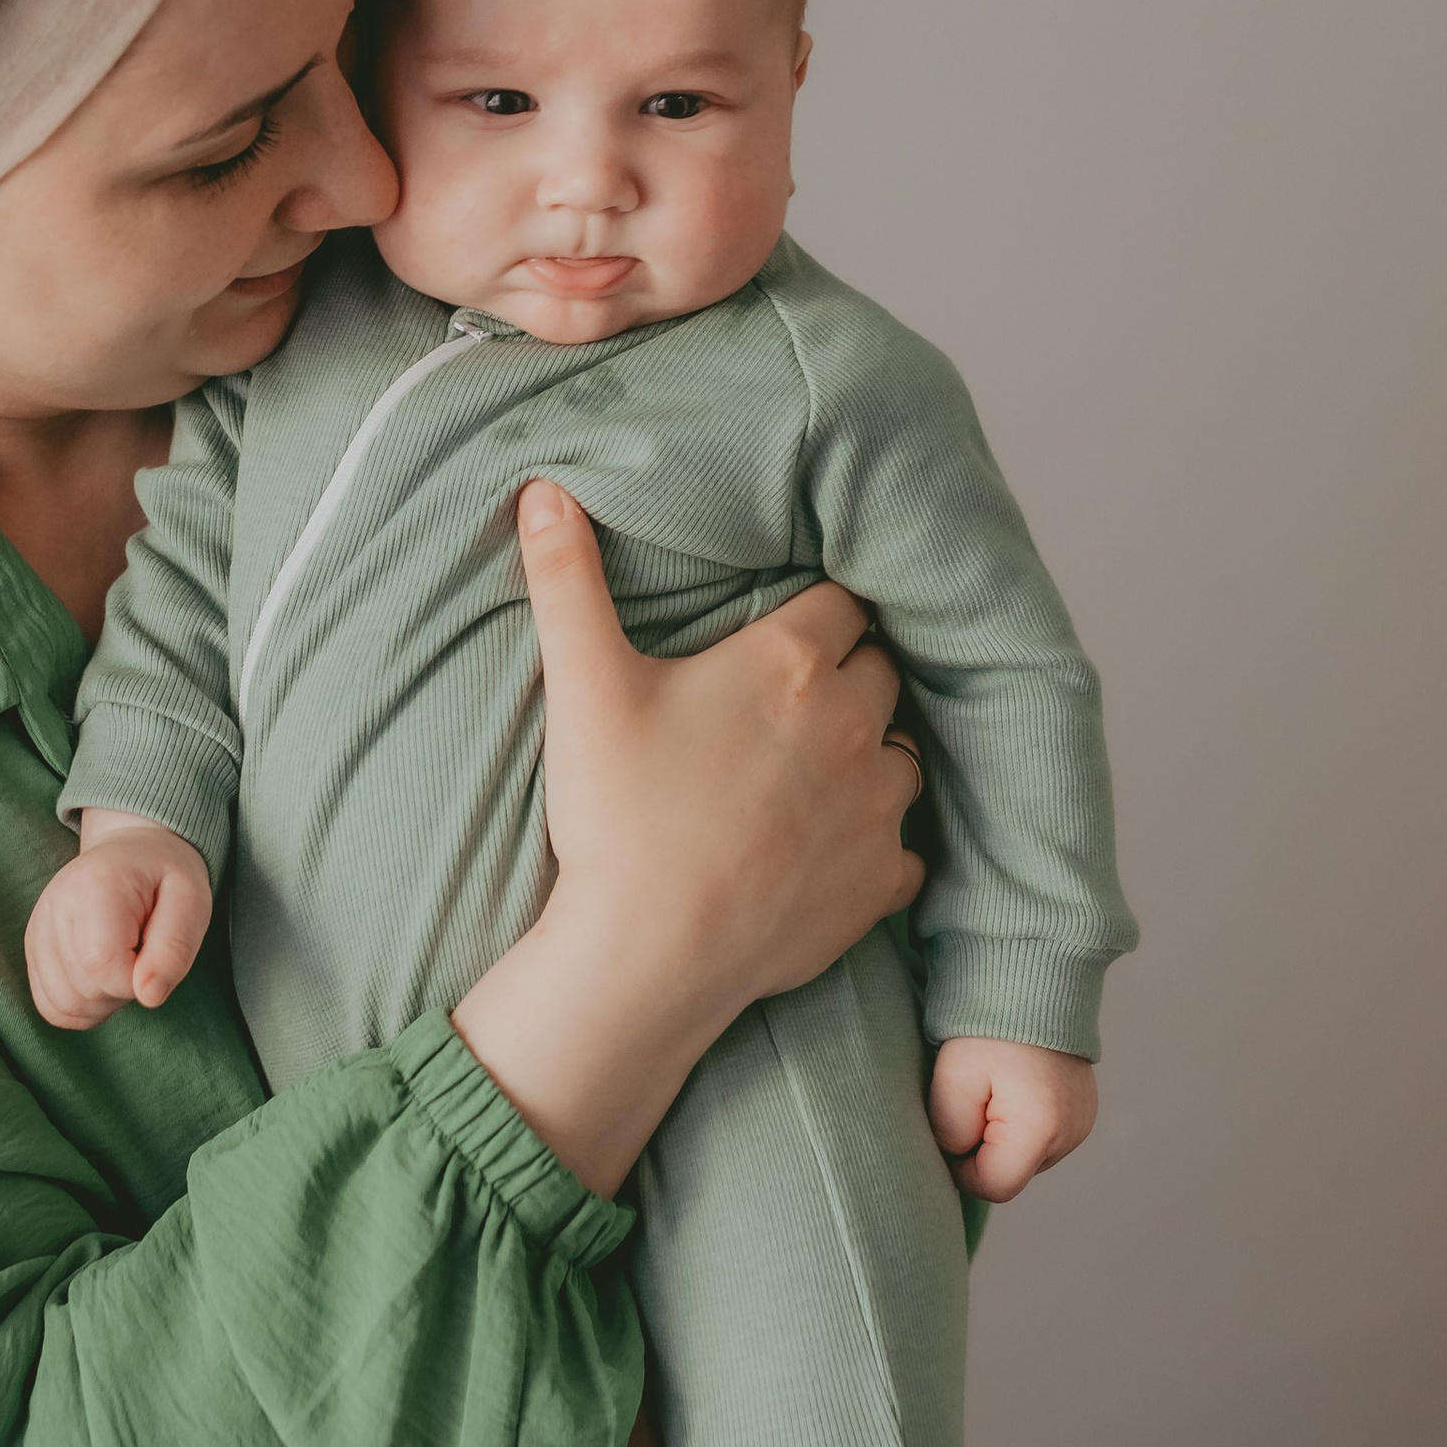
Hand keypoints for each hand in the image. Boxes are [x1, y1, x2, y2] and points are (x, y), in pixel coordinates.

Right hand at [24, 816, 212, 1029]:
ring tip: (124, 965)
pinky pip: (52, 1006)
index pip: (103, 965)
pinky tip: (103, 979)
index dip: (138, 980)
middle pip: (83, 991)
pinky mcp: (34, 948)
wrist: (134, 853)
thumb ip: (175, 949)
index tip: (155, 955)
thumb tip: (148, 996)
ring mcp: (39, 928)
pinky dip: (82, 1007)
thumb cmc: (166, 878)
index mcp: (96, 885)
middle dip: (123, 990)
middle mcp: (55, 905)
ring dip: (103, 1002)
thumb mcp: (192, 901)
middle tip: (143, 956)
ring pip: (64, 1005)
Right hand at [452, 483, 925, 1193]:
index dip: (815, 611)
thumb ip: (567, 581)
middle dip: (847, 674)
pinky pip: (904, 846)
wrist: (645, 957)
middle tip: (790, 697)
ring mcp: (876, 807)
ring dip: (869, 753)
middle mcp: (852, 725)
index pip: (841, 602)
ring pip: (903, 754)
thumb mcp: (584, 687)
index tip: (788, 625)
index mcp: (791, 663)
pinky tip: (825, 848)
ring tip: (812, 769)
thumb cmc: (616, 817)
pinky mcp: (880, 881)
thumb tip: (542, 490)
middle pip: (879, 670)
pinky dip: (875, 842)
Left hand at [929, 1037, 1097, 1200]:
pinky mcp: (1083, 1110)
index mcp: (1040, 1128)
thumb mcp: (953, 1077)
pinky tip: (1012, 1085)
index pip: (994, 1187)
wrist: (1032, 977)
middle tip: (973, 1095)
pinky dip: (1020, 1122)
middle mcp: (1071, 1132)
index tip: (950, 1127)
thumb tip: (958, 1157)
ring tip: (994, 1085)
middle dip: (983, 1147)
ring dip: (1002, 1134)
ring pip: (1026, 1156)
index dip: (962, 1168)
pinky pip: (1042, 1136)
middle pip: (1012, 1172)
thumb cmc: (988, 1025)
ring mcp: (1082, 1122)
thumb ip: (950, 1131)